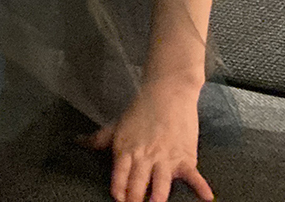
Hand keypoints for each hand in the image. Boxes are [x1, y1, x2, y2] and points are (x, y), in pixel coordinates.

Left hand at [88, 80, 212, 201]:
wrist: (166, 93)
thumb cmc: (140, 109)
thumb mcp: (117, 124)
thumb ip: (99, 139)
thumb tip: (77, 142)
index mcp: (126, 149)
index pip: (120, 175)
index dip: (118, 189)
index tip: (118, 199)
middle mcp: (145, 156)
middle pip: (138, 183)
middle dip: (136, 198)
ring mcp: (166, 158)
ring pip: (161, 183)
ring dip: (158, 197)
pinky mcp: (185, 157)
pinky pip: (193, 176)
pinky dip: (201, 187)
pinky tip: (206, 198)